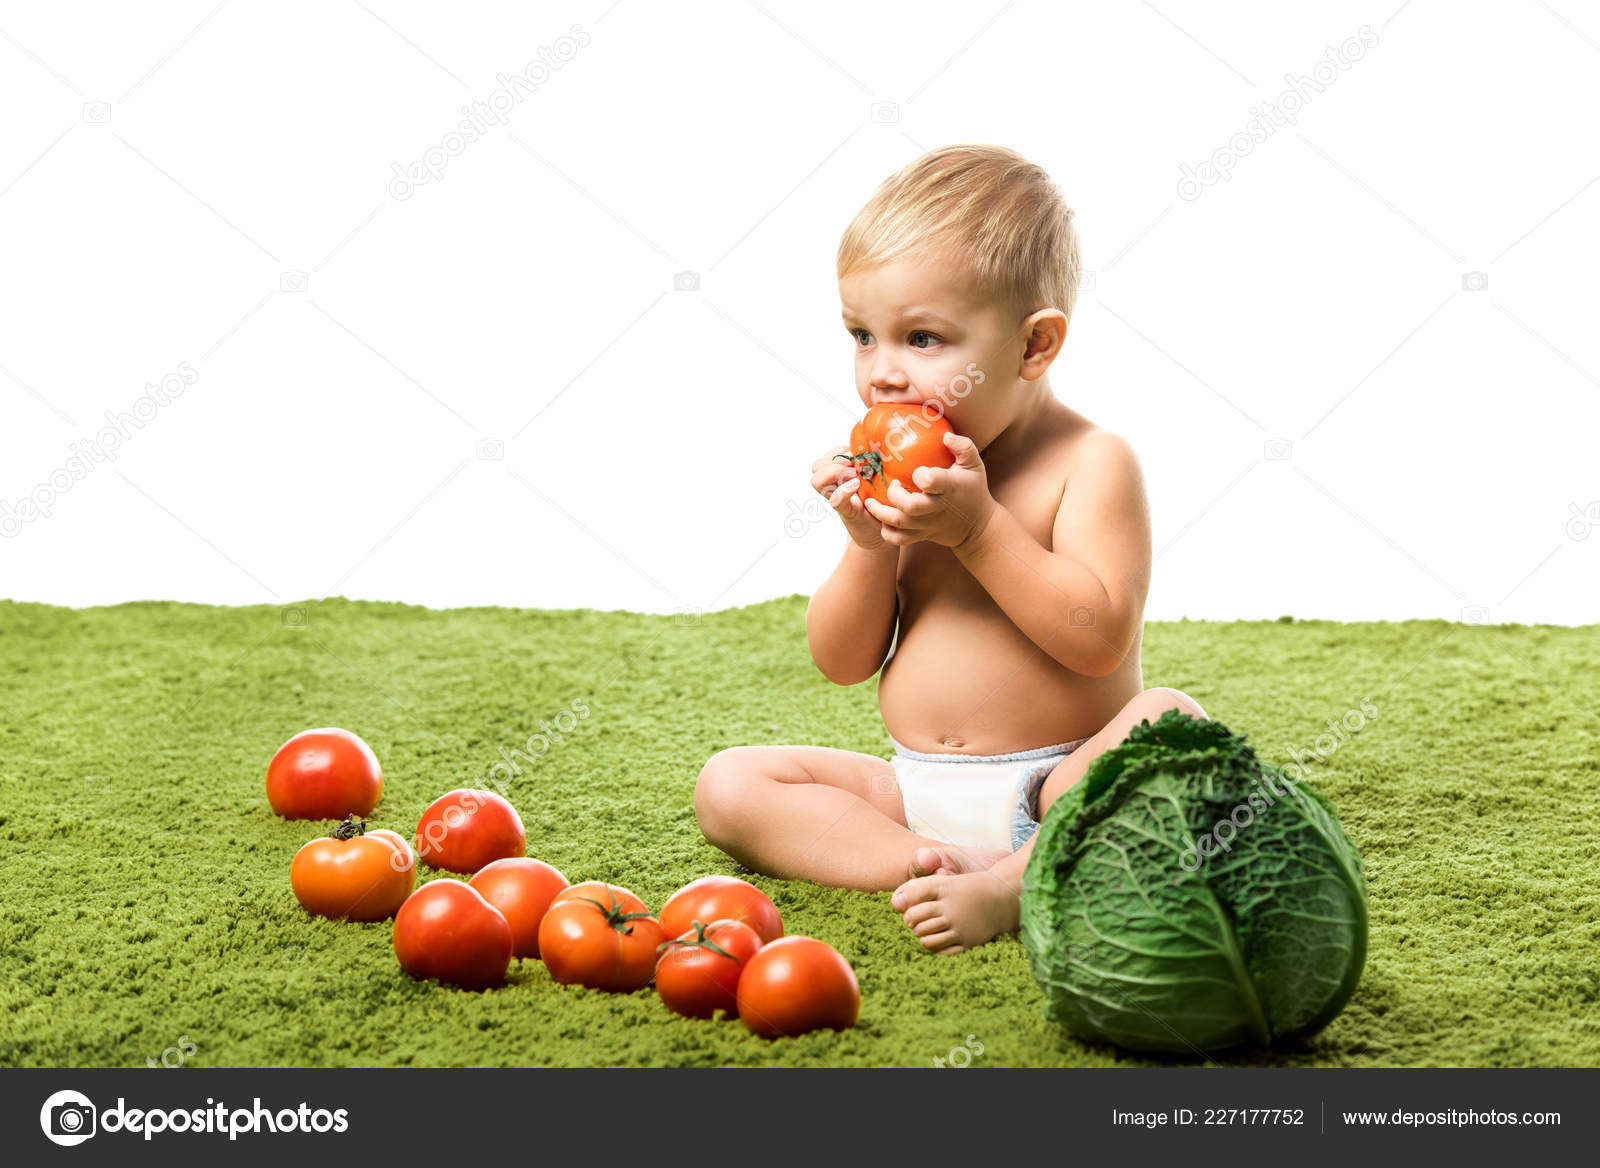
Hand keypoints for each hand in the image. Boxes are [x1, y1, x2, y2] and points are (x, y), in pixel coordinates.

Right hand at [811, 445, 887, 551]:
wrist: (881, 531)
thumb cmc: (881, 502)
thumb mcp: (878, 478)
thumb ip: (874, 463)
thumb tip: (882, 442)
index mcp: (841, 475)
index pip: (824, 458)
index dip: (835, 452)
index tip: (852, 452)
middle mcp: (834, 486)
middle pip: (816, 466)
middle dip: (834, 461)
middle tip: (853, 466)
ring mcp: (837, 498)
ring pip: (817, 480)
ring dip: (834, 472)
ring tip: (854, 476)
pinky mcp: (847, 511)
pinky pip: (835, 499)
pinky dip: (843, 490)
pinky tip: (855, 486)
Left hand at [862, 432, 995, 548]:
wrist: (976, 526)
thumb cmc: (972, 490)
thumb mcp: (974, 465)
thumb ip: (963, 447)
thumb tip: (945, 436)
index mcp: (948, 488)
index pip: (931, 482)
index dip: (922, 475)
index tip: (918, 471)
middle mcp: (935, 508)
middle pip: (909, 506)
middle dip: (894, 494)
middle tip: (893, 483)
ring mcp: (926, 524)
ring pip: (897, 523)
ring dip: (879, 511)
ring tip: (871, 500)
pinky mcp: (919, 535)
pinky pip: (896, 539)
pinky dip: (885, 530)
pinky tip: (881, 518)